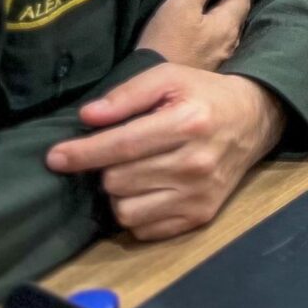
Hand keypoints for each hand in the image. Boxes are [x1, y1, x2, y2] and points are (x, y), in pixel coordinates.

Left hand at [46, 64, 285, 240]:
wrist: (254, 120)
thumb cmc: (203, 95)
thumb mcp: (169, 78)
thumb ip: (127, 94)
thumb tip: (87, 117)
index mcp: (188, 123)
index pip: (122, 146)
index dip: (82, 153)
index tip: (54, 157)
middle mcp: (195, 164)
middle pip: (117, 180)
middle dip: (106, 167)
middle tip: (118, 153)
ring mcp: (198, 195)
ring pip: (125, 210)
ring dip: (119, 193)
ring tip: (134, 172)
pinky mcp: (200, 217)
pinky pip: (143, 229)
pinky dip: (136, 212)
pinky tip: (148, 190)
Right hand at [135, 0, 250, 71]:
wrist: (150, 93)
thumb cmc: (165, 44)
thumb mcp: (181, 5)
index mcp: (228, 24)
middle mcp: (230, 43)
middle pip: (238, 15)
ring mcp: (219, 61)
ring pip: (227, 33)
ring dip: (223, 20)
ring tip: (212, 9)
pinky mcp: (205, 74)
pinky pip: (215, 49)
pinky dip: (212, 37)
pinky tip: (202, 38)